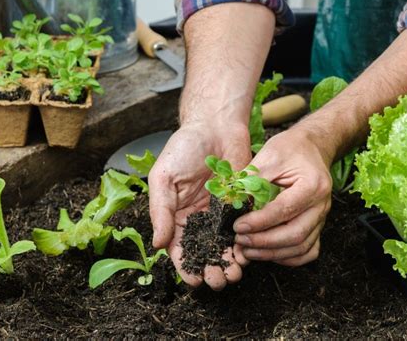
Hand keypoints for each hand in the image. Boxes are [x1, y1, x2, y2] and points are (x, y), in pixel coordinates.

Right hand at [149, 122, 251, 289]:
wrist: (216, 125)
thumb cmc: (184, 147)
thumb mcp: (164, 178)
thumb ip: (161, 211)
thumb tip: (158, 245)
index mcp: (176, 215)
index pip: (178, 248)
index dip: (185, 267)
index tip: (194, 281)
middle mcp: (198, 218)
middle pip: (203, 252)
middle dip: (210, 270)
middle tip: (218, 281)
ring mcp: (220, 214)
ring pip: (224, 246)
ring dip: (228, 263)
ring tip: (234, 275)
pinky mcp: (240, 206)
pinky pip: (242, 230)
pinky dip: (244, 244)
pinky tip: (247, 255)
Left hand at [233, 128, 332, 265]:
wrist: (311, 147)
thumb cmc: (290, 149)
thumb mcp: (269, 156)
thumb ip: (252, 180)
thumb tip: (231, 204)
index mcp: (312, 184)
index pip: (284, 210)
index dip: (259, 222)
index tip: (237, 226)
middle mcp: (321, 204)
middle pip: (295, 235)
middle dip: (264, 243)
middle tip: (240, 241)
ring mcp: (322, 217)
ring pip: (301, 247)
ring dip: (272, 253)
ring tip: (247, 251)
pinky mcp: (318, 225)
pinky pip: (308, 251)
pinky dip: (289, 258)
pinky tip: (268, 254)